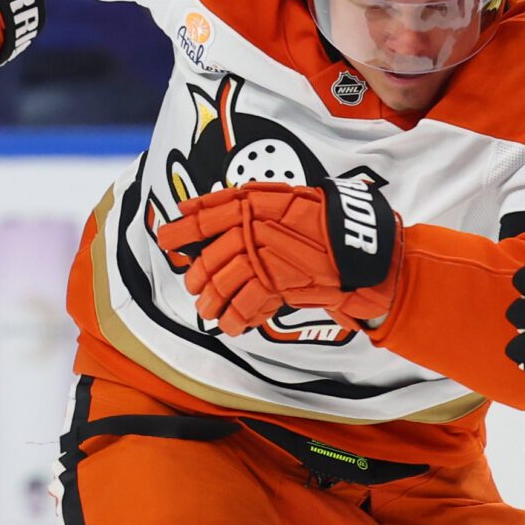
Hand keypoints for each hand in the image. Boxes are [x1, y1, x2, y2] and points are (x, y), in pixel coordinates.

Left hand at [165, 180, 400, 336]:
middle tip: (195, 287)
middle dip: (198, 277)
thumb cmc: (326, 221)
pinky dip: (237, 319)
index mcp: (253, 202)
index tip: (166, 239)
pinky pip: (244, 305)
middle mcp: (253, 226)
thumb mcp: (286, 199)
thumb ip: (248, 204)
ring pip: (222, 284)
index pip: (205, 214)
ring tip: (210, 311)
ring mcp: (263, 255)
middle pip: (210, 257)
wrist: (358, 244)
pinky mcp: (276, 281)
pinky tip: (234, 325)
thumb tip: (199, 211)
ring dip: (212, 303)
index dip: (182, 229)